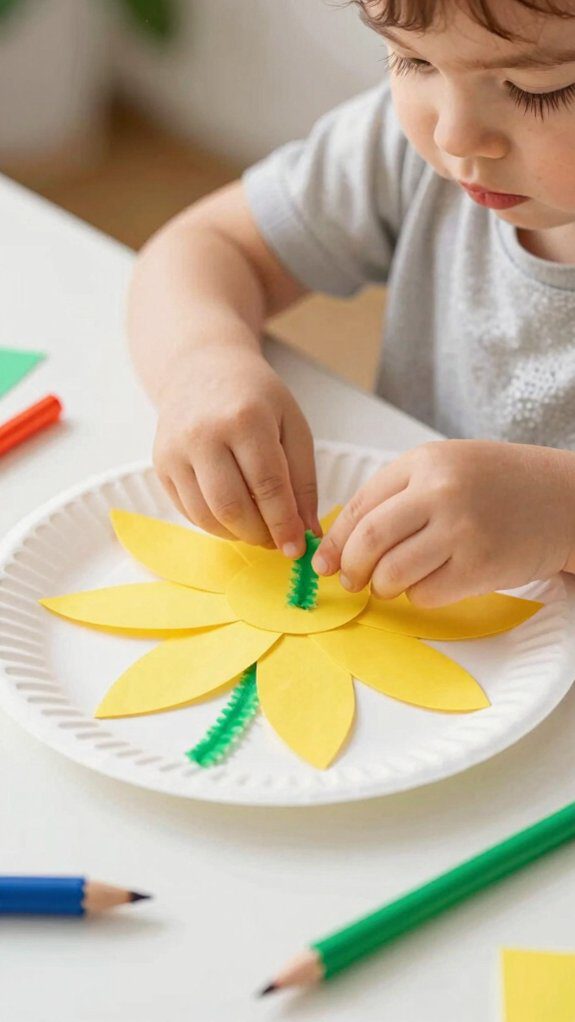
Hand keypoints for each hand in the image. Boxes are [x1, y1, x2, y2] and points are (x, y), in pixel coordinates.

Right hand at [153, 346, 320, 555]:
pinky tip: (233, 517)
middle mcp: (204, 434)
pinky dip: (215, 525)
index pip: (268, 486)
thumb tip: (308, 532)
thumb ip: (303, 479)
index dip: (284, 524)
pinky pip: (188, 511)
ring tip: (257, 530)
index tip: (297, 547)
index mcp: (245, 419)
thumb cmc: (254, 397)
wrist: (200, 368)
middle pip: (232, 507)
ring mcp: (176, 450)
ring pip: (206, 516)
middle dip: (259, 535)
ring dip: (237, 535)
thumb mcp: (292, 425)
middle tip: (277, 541)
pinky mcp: (160, 464)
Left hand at [312, 440, 574, 606]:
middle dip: (350, 569)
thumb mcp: (446, 468)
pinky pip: (425, 595)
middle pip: (368, 541)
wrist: (564, 500)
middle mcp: (440, 492)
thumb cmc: (499, 486)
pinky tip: (432, 583)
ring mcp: (461, 530)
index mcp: (425, 462)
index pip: (360, 506)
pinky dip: (418, 596)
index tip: (325, 561)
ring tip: (393, 583)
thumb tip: (343, 542)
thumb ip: (398, 495)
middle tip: (350, 580)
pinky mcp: (480, 567)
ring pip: (392, 574)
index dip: (336, 541)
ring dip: (383, 587)